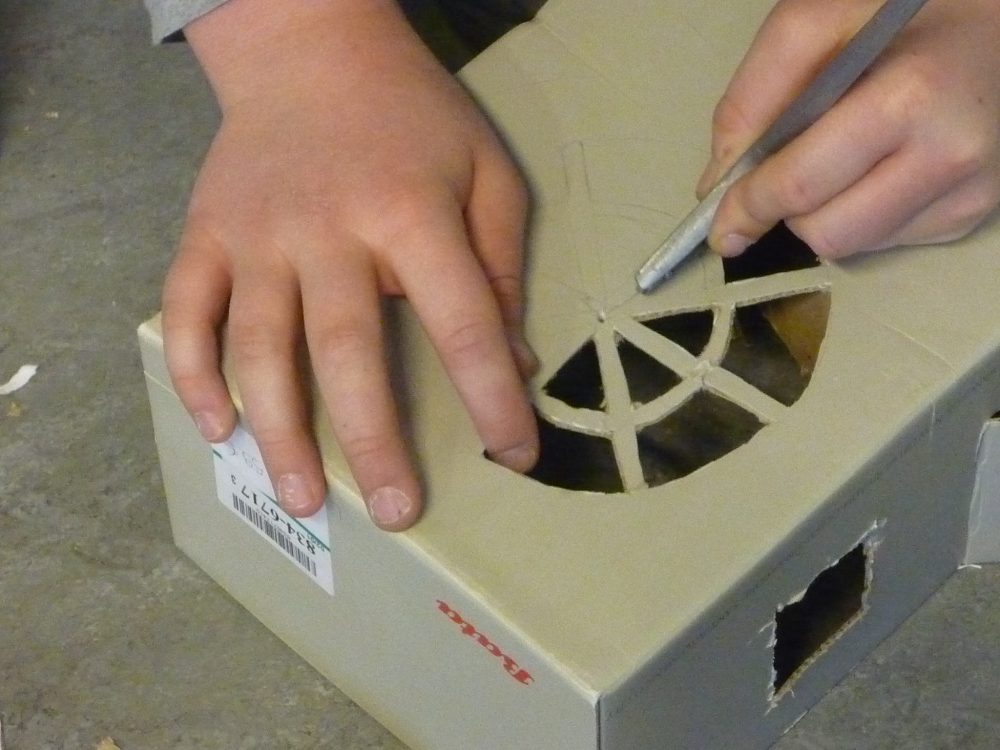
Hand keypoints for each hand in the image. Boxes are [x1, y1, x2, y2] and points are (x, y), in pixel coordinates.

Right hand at [160, 0, 538, 530]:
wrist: (310, 46)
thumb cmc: (412, 115)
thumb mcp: (486, 172)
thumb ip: (501, 264)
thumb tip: (516, 361)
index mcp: (411, 214)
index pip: (462, 325)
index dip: (492, 399)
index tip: (514, 455)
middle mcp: (327, 230)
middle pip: (347, 353)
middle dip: (374, 441)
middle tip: (395, 511)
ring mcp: (256, 235)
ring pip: (258, 348)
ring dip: (279, 431)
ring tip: (302, 498)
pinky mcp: (205, 234)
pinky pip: (187, 313)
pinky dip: (195, 374)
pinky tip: (217, 427)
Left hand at [698, 0, 999, 258]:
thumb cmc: (909, 9)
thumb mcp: (820, 20)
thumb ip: (755, 93)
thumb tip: (718, 180)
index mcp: (907, 100)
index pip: (802, 186)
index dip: (750, 208)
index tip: (721, 224)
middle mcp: (948, 155)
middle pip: (825, 232)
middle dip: (785, 211)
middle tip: (775, 178)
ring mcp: (969, 190)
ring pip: (853, 245)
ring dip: (823, 215)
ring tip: (834, 158)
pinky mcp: (976, 211)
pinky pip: (888, 241)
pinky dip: (863, 214)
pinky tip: (876, 166)